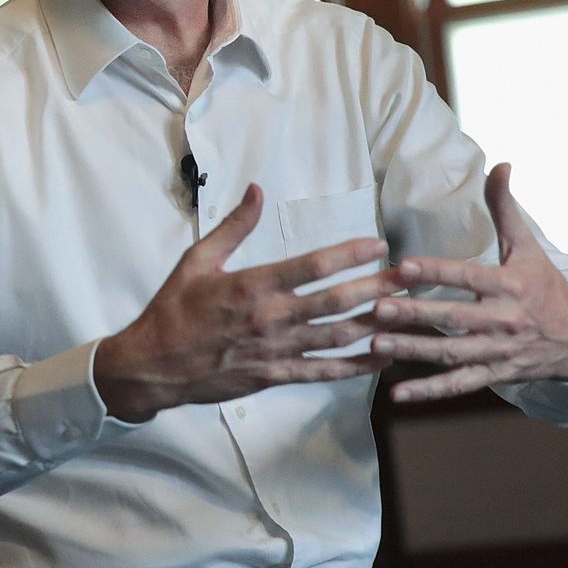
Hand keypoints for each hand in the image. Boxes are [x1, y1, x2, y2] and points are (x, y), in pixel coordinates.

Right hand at [93, 184, 398, 422]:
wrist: (154, 366)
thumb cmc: (174, 310)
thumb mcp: (197, 261)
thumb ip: (233, 227)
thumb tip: (257, 191)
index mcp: (251, 286)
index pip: (312, 266)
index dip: (350, 254)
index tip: (378, 244)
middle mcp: (269, 319)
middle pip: (336, 302)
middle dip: (379, 287)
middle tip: (413, 277)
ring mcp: (275, 351)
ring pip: (337, 336)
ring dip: (376, 323)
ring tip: (409, 312)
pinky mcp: (276, 376)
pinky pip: (324, 371)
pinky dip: (357, 366)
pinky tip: (383, 356)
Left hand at [370, 163, 567, 402]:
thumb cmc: (545, 286)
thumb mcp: (528, 247)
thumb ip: (506, 208)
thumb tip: (502, 163)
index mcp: (510, 285)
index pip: (468, 277)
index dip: (436, 272)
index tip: (403, 266)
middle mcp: (505, 321)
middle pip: (455, 318)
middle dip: (415, 314)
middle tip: (376, 307)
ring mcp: (499, 352)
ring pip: (452, 354)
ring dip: (413, 351)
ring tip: (376, 344)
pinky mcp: (494, 375)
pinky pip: (458, 385)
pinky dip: (428, 391)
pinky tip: (396, 393)